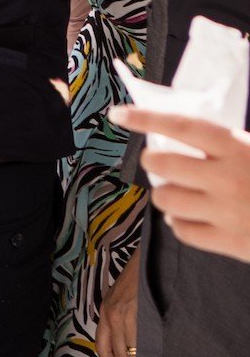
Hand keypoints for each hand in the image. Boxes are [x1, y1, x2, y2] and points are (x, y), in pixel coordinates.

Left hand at [95, 248, 142, 356]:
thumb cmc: (139, 276)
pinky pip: (144, 345)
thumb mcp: (122, 294)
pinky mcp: (142, 314)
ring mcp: (127, 315)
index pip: (103, 346)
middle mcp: (112, 314)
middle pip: (119, 355)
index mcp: (106, 311)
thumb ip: (121, 314)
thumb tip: (131, 339)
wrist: (150, 256)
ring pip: (132, 354)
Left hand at [114, 104, 249, 261]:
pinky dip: (181, 224)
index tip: (119, 114)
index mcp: (239, 148)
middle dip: (153, 163)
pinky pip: (181, 231)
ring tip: (183, 192)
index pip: (183, 126)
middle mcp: (228, 178)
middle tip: (160, 163)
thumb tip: (178, 132)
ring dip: (167, 194)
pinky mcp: (229, 242)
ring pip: (165, 199)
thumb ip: (227, 144)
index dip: (148, 118)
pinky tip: (195, 218)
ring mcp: (227, 212)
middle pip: (161, 165)